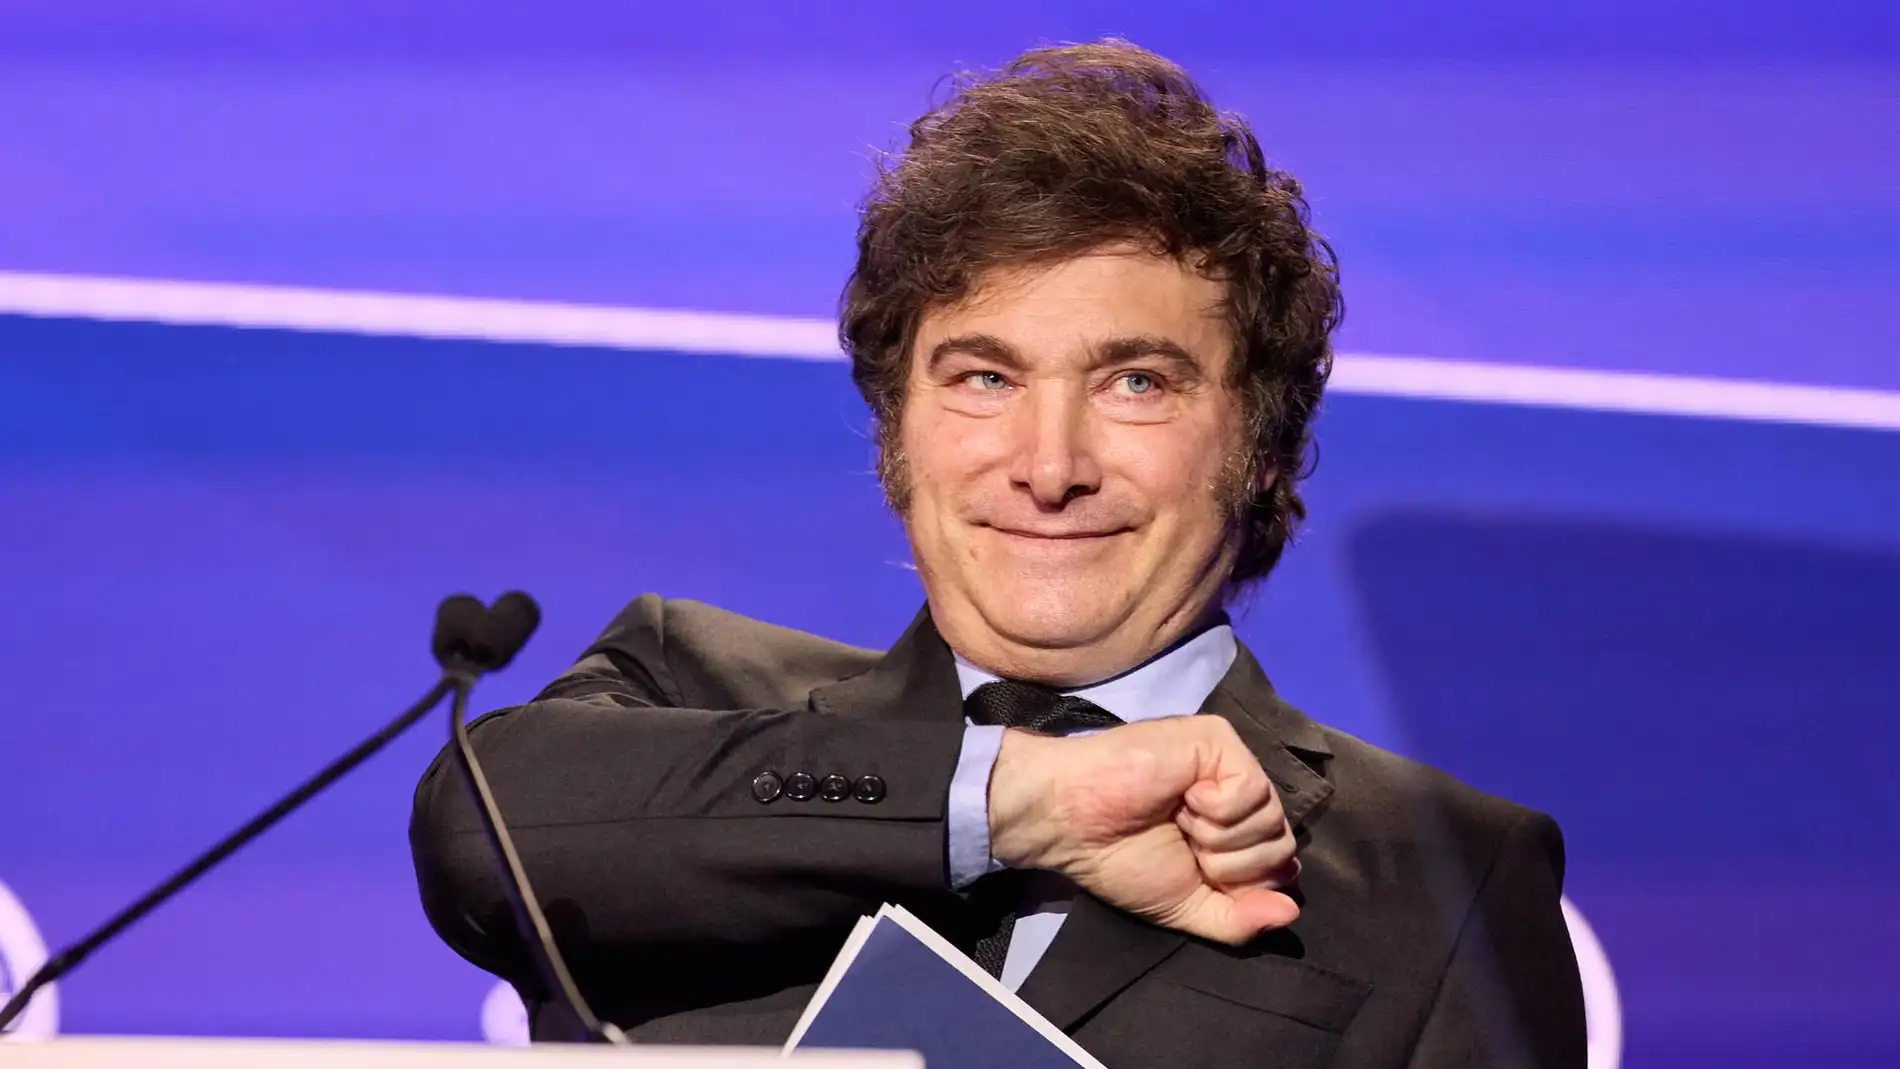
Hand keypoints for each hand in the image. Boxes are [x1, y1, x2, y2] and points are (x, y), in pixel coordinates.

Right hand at [987, 716, 1298, 944]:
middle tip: (1184, 844)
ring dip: (1218, 838)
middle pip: (1281, 846)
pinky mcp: (1217, 739)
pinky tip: (1184, 797)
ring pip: (1271, 820)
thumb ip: (1240, 919)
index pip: (1280, 864)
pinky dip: (1217, 809)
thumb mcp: (1185, 906)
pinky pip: (1252, 789)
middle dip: (1230, 865)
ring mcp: (1230, 764)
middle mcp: (1238, 794)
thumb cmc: (1119, 859)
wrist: (1072, 820)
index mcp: (1233, 830)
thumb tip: (1291, 913)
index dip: (1247, 883)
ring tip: (1178, 819)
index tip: (1203, 875)